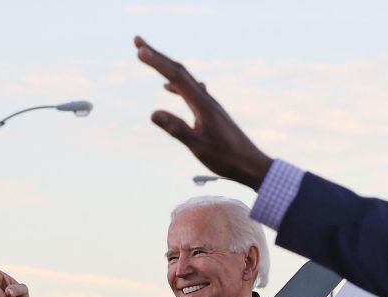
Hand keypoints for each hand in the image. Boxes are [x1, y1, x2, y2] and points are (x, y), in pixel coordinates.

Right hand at [134, 36, 272, 188]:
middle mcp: (205, 98)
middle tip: (137, 41)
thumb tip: (153, 113)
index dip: (157, 61)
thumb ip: (176, 129)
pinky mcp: (210, 111)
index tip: (139, 49)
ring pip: (184, 79)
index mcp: (202, 104)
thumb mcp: (198, 146)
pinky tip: (168, 87)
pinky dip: (176, 84)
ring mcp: (208, 104)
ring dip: (165, 67)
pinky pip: (190, 91)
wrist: (250, 164)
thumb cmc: (226, 157)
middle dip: (157, 56)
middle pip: (178, 70)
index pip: (176, 76)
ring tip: (148, 58)